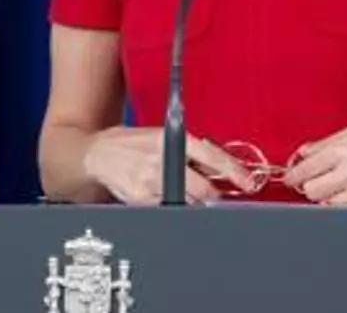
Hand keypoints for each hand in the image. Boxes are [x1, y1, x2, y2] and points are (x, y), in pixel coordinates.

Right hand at [81, 127, 249, 204]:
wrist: (97, 154)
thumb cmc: (132, 144)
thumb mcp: (162, 136)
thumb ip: (191, 150)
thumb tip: (221, 167)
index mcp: (171, 138)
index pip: (211, 156)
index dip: (234, 172)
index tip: (248, 183)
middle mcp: (162, 158)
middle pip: (204, 189)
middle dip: (212, 196)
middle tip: (212, 195)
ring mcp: (151, 180)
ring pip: (188, 203)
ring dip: (192, 202)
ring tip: (178, 190)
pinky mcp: (141, 199)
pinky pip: (168, 209)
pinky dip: (171, 206)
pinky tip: (161, 195)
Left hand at [284, 114, 346, 204]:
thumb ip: (329, 142)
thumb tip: (306, 152)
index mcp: (341, 149)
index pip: (302, 170)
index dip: (294, 174)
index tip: (293, 175)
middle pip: (310, 191)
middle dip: (310, 185)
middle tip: (315, 180)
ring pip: (327, 204)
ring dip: (327, 197)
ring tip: (335, 187)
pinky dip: (345, 205)